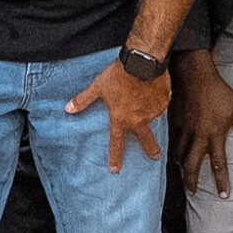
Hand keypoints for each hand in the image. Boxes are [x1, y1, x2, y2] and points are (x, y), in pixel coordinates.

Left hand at [69, 56, 167, 171]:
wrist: (142, 62)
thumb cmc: (118, 75)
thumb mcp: (98, 87)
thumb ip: (84, 100)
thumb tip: (68, 109)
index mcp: (121, 119)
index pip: (117, 143)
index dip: (115, 157)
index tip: (115, 170)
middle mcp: (138, 119)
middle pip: (146, 140)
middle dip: (151, 149)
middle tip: (154, 156)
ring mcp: (153, 112)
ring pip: (152, 116)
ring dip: (150, 111)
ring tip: (144, 95)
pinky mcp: (164, 101)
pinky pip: (160, 103)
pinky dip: (156, 98)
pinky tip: (151, 88)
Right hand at [172, 50, 232, 196]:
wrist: (194, 76)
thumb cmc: (218, 92)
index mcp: (214, 135)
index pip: (219, 164)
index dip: (221, 181)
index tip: (224, 195)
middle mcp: (197, 137)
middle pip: (192, 165)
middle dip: (192, 181)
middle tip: (193, 191)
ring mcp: (184, 130)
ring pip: (179, 155)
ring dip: (181, 167)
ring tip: (183, 174)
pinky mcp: (174, 123)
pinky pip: (171, 142)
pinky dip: (173, 151)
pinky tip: (174, 154)